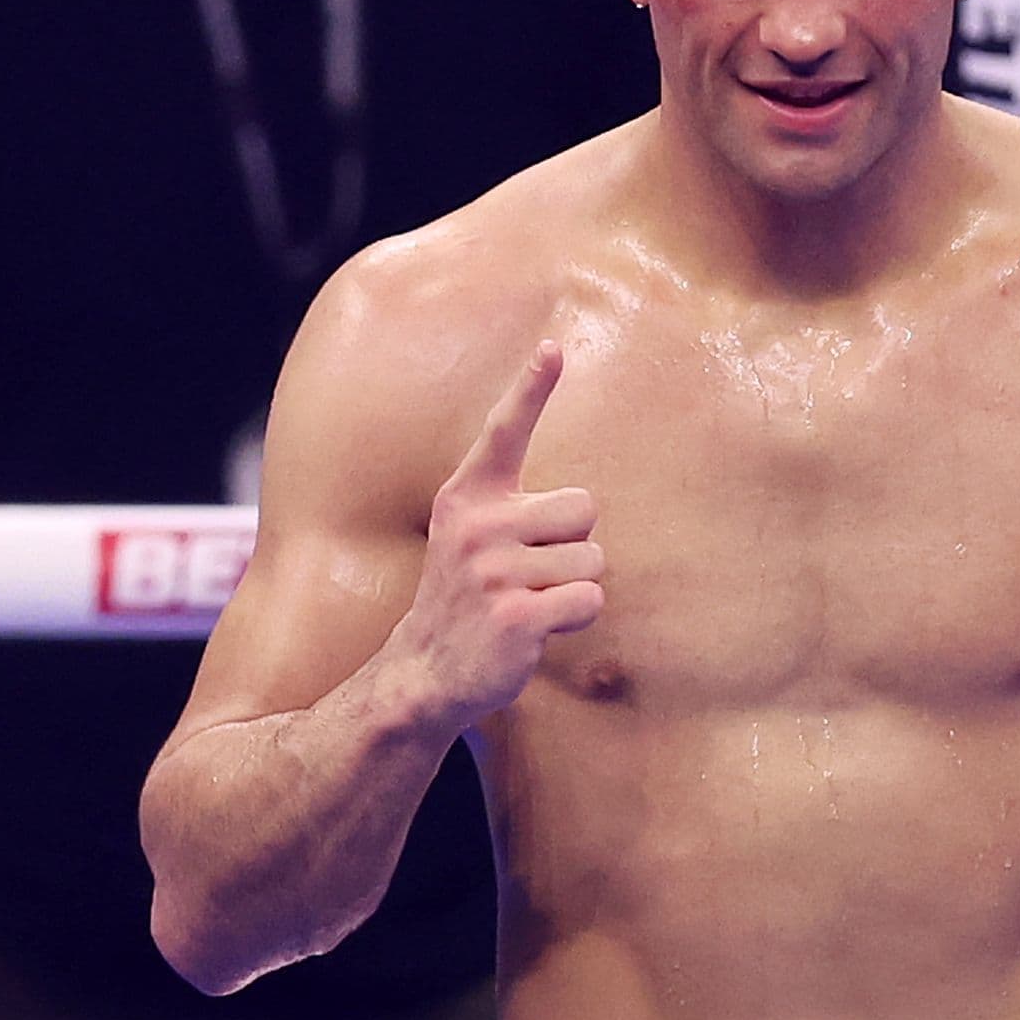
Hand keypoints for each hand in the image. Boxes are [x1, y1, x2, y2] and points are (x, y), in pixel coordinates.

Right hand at [390, 342, 602, 722]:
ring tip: (529, 602)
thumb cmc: (469, 596)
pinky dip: (576, 618)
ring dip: (574, 586)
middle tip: (529, 575)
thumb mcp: (474, 538)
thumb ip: (513, 507)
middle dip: (573, 544)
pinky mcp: (515, 615)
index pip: (504, 431)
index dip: (530, 388)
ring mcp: (493, 571)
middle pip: (584, 507)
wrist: (425, 672)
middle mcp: (476, 525)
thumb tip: (580, 503)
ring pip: (593, 559)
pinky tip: (537, 630)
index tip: (552, 347)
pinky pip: (589, 599)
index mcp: (467, 497)